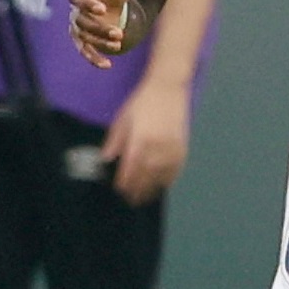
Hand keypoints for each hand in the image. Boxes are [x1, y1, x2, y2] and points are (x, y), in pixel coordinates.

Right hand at [68, 0, 132, 66]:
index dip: (88, 4)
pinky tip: (107, 65)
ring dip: (100, 42)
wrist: (113, 0)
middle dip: (100, 28)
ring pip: (84, 37)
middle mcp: (75, 11)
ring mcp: (78, 27)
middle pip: (82, 22)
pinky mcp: (84, 40)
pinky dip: (94, 58)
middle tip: (119, 33)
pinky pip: (85, 50)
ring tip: (119, 45)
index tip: (103, 9)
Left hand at [102, 77, 189, 204]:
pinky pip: (176, 169)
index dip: (125, 181)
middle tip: (131, 200)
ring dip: (152, 188)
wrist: (169, 89)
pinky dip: (169, 179)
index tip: (120, 190)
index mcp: (140, 139)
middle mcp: (157, 146)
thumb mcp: (123, 118)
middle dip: (138, 189)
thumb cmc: (142, 102)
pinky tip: (162, 186)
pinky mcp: (182, 147)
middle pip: (146, 175)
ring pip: (162, 175)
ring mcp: (172, 148)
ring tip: (144, 197)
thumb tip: (106, 159)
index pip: (131, 167)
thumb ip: (115, 140)